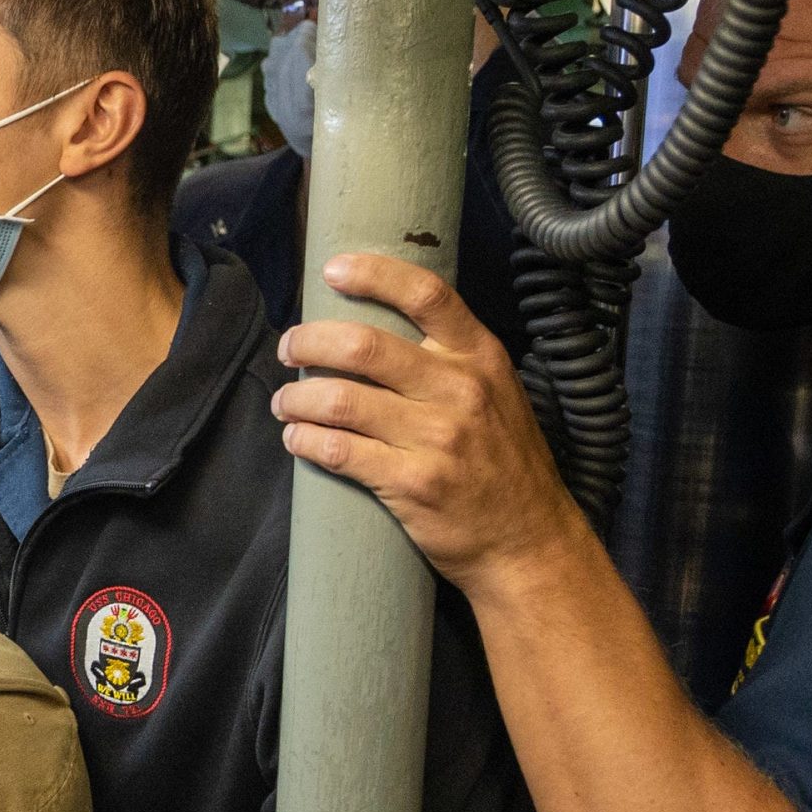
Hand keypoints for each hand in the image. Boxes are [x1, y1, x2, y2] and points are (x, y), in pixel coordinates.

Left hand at [270, 253, 584, 595]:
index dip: (373, 273)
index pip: (426, 294)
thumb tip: (376, 330)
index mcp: (480, 357)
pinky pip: (339, 451)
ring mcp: (437, 437)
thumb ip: (450, 361)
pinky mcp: (413, 483)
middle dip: (309, 342)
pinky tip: (296, 438)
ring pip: (341, 400)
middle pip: (363, 346)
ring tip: (284, 403)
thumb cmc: (502, 464)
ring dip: (296, 398)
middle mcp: (460, 389)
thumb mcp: (496, 393)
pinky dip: (305, 440)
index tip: (332, 270)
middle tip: (289, 349)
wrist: (527, 542)